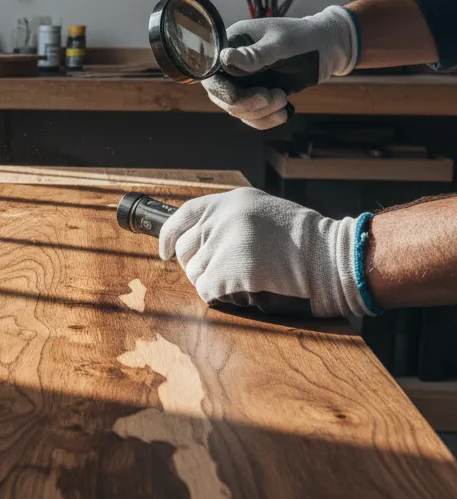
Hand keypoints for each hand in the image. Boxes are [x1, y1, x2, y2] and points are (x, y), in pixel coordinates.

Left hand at [158, 188, 374, 317]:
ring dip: (214, 282)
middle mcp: (224, 218)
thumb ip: (230, 218)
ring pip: (196, 273)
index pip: (183, 215)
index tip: (164, 251)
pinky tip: (242, 291)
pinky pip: (207, 290)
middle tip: (221, 273)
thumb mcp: (263, 212)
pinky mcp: (230, 270)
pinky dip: (219, 296)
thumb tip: (199, 237)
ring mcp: (226, 243)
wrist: (333, 259)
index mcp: (231, 201)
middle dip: (197, 266)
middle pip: (186, 249)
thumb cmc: (305, 242)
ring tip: (243, 280)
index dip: (169, 236)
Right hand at [202, 5, 358, 129]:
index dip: (218, 87)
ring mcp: (244, 82)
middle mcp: (232, 65)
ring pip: (237, 110)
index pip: (211, 72)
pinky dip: (267, 120)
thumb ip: (253, 55)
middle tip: (271, 97)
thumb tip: (224, 59)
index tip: (234, 97)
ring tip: (283, 99)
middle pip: (221, 96)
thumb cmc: (304, 38)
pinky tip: (286, 112)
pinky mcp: (258, 95)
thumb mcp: (280, 44)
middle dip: (245, 103)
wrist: (329, 47)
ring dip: (260, 112)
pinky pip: (252, 117)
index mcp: (231, 45)